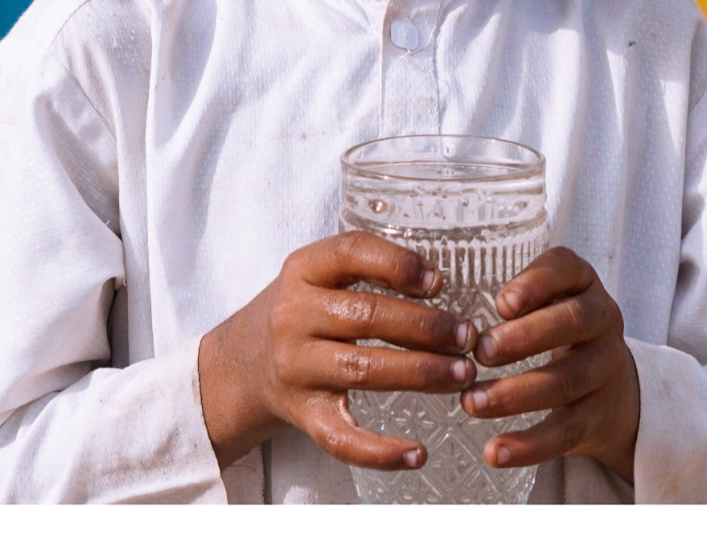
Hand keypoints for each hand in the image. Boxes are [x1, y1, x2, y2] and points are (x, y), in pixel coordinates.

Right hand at [197, 231, 477, 470]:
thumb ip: (365, 270)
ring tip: (462, 374)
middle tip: (467, 337)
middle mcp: (293, 316)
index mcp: (302, 270)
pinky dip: (381, 451)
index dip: (399, 264)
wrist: (240, 365)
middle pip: (367, 316)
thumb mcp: (317, 276)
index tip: (438, 282)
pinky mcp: (301, 414)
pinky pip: (341, 438)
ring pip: (363, 370)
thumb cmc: (300, 313)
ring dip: (420, 372)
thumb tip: (438, 283)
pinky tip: (418, 453)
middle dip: (426, 327)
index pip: (351, 252)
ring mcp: (296, 368)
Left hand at [461, 248, 638, 478]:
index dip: (535, 284)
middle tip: (479, 352)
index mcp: (583, 285)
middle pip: (572, 323)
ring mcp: (605, 370)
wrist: (613, 388)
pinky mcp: (598, 416)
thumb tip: (456, 317)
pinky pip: (565, 431)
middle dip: (523, 338)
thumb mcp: (548, 300)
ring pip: (565, 381)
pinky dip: (529, 445)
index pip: (567, 270)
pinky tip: (494, 452)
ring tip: (471, 402)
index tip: (500, 303)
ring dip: (515, 394)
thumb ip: (514, 296)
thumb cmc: (558, 330)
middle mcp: (603, 322)